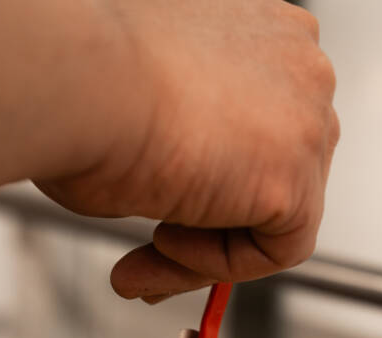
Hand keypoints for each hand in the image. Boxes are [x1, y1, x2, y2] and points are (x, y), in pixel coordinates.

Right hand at [36, 0, 338, 301]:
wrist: (74, 77)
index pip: (258, 130)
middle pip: (271, 174)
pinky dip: (219, 262)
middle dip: (211, 227)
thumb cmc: (82, 75)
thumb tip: (166, 190)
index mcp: (260, 31)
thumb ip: (179, 140)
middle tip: (150, 252)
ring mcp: (307, 116)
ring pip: (275, 217)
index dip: (211, 185)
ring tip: (145, 254)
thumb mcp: (141, 102)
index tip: (162, 217)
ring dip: (205, 250)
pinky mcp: (297, 175)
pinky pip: (277, 250)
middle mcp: (296, 64)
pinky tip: (165, 239)